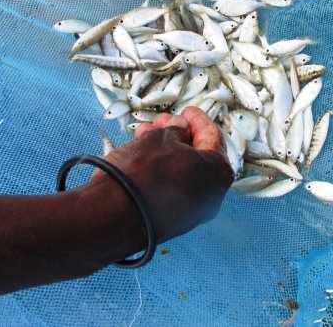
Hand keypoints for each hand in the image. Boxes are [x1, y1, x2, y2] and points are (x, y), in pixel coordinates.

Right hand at [94, 107, 233, 243]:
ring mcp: (191, 212)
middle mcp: (210, 196)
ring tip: (144, 134)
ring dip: (165, 150)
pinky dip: (161, 169)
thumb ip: (176, 130)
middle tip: (162, 121)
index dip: (198, 120)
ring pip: (182, 171)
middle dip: (178, 134)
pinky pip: (172, 188)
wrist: (114, 214)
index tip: (186, 111)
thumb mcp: (161, 138)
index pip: (212, 137)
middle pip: (197, 155)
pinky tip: (142, 154)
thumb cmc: (144, 172)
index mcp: (218, 172)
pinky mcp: (171, 221)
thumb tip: (180, 128)